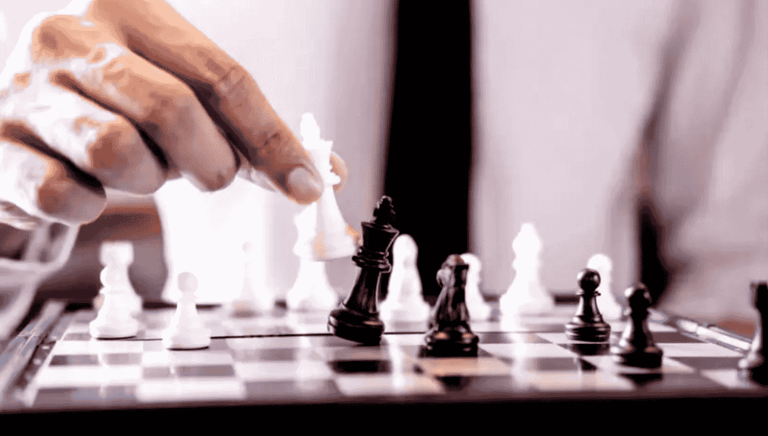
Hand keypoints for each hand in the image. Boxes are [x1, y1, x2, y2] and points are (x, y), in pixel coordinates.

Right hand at [0, 0, 341, 229]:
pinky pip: (64, 194)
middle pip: (175, 110)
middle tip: (208, 173)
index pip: (222, 77)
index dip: (272, 139)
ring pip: (118, 151)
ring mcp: (23, 91)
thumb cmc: (117, 105)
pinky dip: (91, 205)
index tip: (305, 184)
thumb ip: (249, 132)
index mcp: (126, 9)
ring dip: (148, 179)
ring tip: (138, 168)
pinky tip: (87, 186)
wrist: (17, 119)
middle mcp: (67, 37)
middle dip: (210, 162)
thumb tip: (324, 175)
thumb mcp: (182, 96)